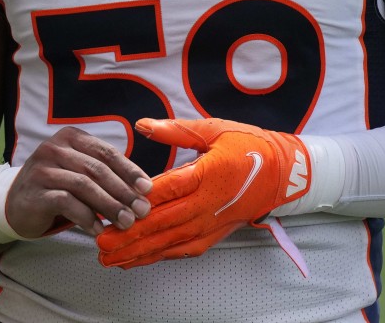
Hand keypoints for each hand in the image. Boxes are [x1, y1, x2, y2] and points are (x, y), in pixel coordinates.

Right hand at [5, 126, 151, 238]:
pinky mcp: (35, 192)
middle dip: (123, 191)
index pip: (106, 152)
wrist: (12, 204)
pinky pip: (66, 203)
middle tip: (141, 210)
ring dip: (109, 206)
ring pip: (84, 185)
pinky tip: (98, 229)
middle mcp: (54, 149)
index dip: (129, 170)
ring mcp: (42, 169)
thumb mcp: (77, 173)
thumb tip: (139, 191)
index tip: (147, 188)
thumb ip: (102, 175)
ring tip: (125, 222)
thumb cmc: (54, 187)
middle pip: (97, 169)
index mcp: (70, 137)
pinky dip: (86, 217)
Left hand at [97, 117, 309, 269]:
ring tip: (110, 257)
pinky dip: (159, 257)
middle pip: (163, 222)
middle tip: (100, 241)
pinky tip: (137, 261)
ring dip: (139, 251)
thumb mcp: (214, 129)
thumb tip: (143, 124)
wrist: (284, 174)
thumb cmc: (248, 146)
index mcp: (207, 173)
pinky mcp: (214, 234)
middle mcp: (208, 203)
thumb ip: (176, 129)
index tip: (113, 207)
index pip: (168, 190)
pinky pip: (183, 249)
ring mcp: (211, 222)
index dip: (139, 201)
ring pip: (170, 241)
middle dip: (130, 234)